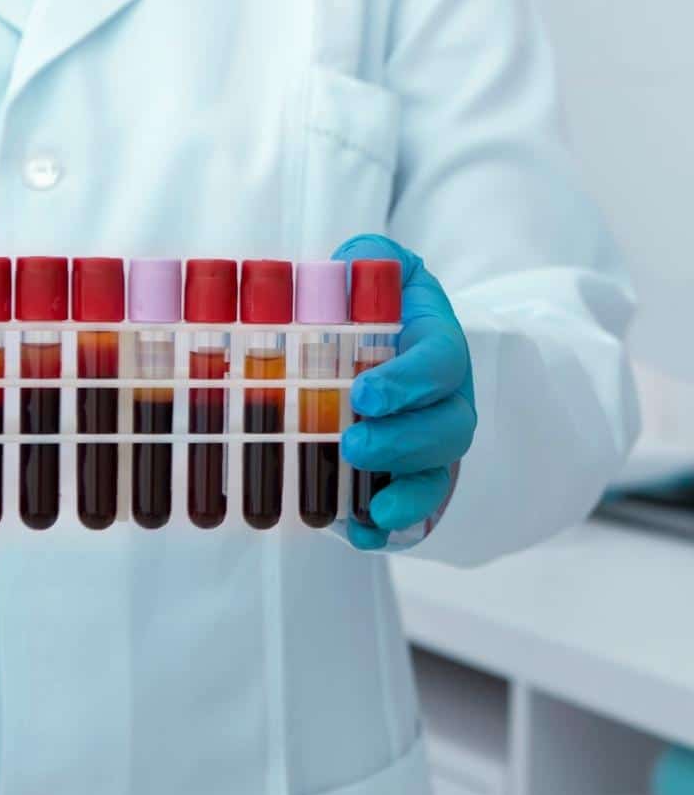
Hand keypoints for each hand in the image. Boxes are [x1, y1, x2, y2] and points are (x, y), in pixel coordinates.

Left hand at [333, 235, 476, 549]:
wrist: (396, 337)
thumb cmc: (379, 299)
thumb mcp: (379, 264)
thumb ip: (369, 258)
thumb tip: (348, 265)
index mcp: (437, 345)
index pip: (438, 362)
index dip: (408, 381)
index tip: (364, 393)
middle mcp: (446, 398)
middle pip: (446, 428)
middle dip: (402, 442)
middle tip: (352, 443)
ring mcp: (434, 441)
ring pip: (438, 472)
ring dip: (405, 491)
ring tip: (366, 506)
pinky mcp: (411, 473)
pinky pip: (415, 508)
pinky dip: (392, 528)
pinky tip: (362, 536)